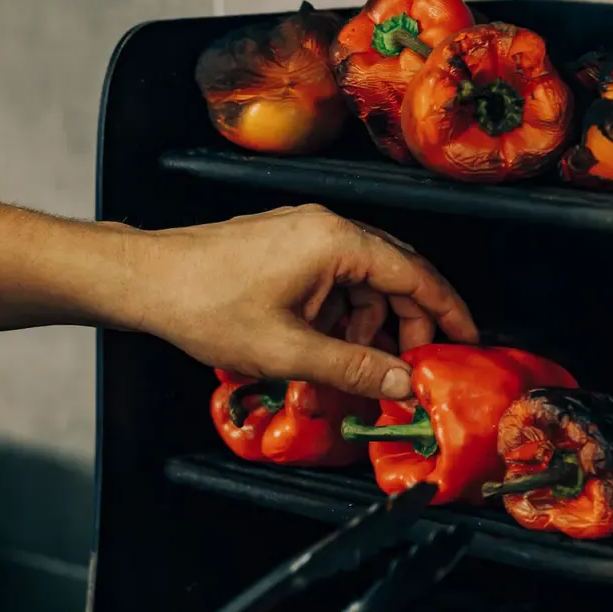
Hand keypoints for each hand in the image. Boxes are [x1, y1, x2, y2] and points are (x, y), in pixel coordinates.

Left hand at [131, 204, 478, 399]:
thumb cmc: (205, 305)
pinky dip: (339, 318)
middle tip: (408, 370)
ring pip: (363, 284)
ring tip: (348, 371)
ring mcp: (305, 234)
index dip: (447, 311)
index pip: (416, 274)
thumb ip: (355, 368)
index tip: (467, 339)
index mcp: (336, 242)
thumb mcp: (289, 350)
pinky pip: (334, 282)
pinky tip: (322, 351)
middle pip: (394, 276)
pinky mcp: (287, 247)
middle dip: (406, 327)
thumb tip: (404, 383)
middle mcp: (326, 228)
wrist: (145, 281)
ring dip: (366, 329)